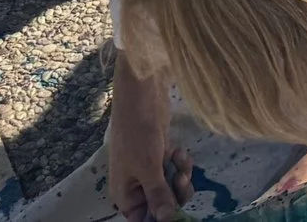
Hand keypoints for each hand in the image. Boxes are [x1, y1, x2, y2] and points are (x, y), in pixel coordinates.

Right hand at [105, 65, 190, 221]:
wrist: (142, 97)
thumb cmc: (137, 134)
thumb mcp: (148, 169)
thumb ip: (158, 196)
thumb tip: (166, 220)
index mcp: (125, 194)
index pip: (142, 218)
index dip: (159, 217)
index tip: (177, 214)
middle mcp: (136, 185)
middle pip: (162, 204)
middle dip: (175, 194)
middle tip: (182, 180)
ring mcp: (150, 169)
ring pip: (172, 186)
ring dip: (180, 176)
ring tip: (179, 160)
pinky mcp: (161, 154)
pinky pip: (175, 169)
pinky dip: (180, 163)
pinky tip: (179, 151)